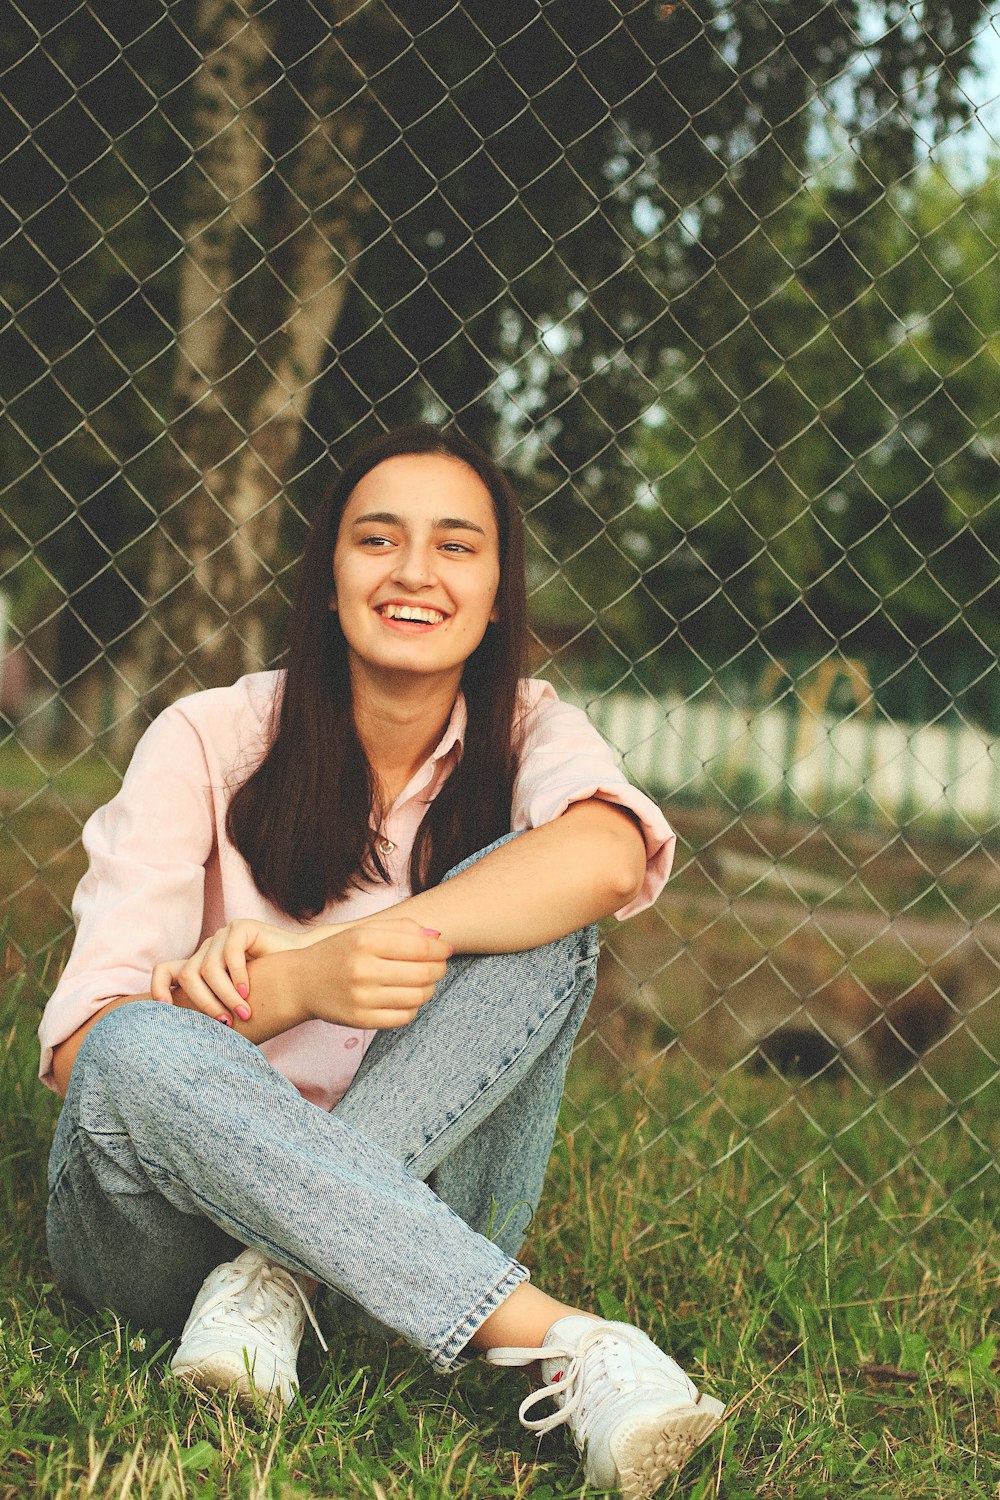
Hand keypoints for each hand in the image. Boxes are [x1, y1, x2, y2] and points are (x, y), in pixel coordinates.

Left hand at [150, 918, 332, 1022]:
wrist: (304, 975)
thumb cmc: (271, 997)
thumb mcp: (233, 1008)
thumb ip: (212, 1015)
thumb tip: (186, 1045)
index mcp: (200, 967)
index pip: (165, 971)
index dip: (158, 988)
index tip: (166, 1010)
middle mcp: (207, 950)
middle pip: (186, 975)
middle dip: (203, 1003)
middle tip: (225, 1022)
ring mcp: (223, 936)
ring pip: (207, 969)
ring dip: (224, 995)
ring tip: (244, 1012)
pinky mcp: (240, 928)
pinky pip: (230, 955)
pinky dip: (238, 977)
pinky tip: (248, 991)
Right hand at [296, 918, 451, 1028]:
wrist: (302, 982)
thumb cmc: (339, 952)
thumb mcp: (365, 930)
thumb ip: (402, 928)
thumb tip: (439, 937)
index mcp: (365, 941)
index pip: (420, 947)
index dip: (440, 949)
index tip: (445, 949)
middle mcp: (363, 969)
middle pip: (424, 973)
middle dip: (439, 968)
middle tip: (438, 965)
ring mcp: (362, 998)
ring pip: (418, 996)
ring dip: (429, 988)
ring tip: (423, 981)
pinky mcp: (361, 1020)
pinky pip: (404, 1017)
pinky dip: (413, 1007)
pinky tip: (406, 997)